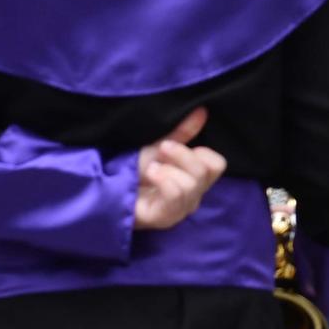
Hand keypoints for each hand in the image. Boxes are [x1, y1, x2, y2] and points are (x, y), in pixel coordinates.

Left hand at [134, 106, 226, 230]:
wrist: (111, 188)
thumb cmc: (136, 170)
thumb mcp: (160, 146)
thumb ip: (183, 132)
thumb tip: (201, 111)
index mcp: (197, 179)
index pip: (217, 165)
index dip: (201, 152)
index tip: (177, 146)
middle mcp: (194, 196)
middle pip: (204, 172)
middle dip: (182, 155)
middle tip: (162, 148)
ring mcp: (181, 210)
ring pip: (192, 185)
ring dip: (169, 169)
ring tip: (151, 168)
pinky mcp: (166, 218)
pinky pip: (175, 196)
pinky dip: (163, 179)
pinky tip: (150, 175)